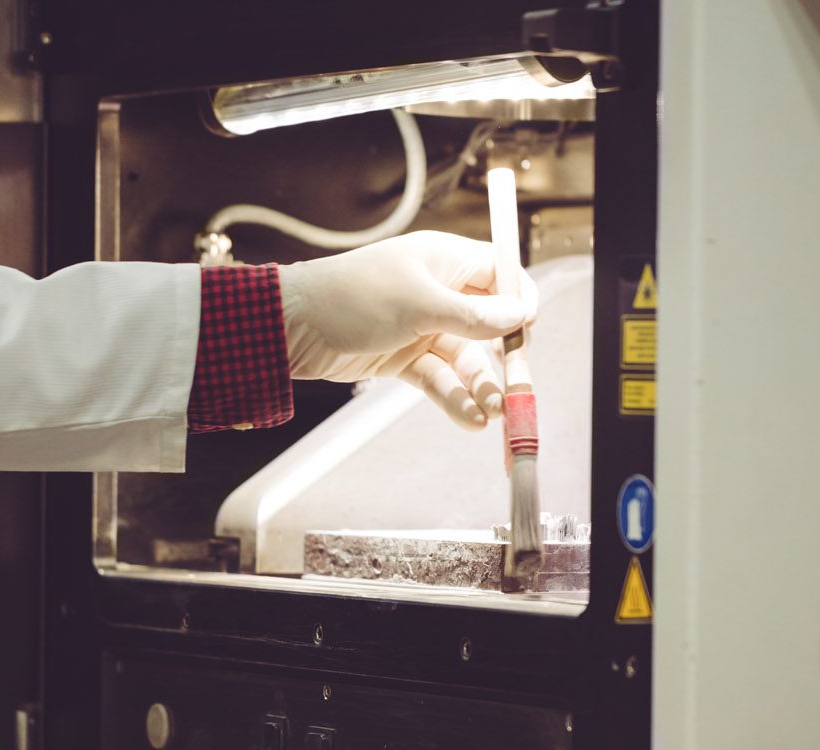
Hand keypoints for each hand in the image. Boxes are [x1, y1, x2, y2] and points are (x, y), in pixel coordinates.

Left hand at [277, 230, 538, 429]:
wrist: (291, 326)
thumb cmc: (354, 297)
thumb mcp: (420, 304)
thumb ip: (473, 315)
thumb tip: (520, 315)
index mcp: (443, 260)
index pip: (498, 272)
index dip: (518, 297)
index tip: (528, 326)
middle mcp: (437, 292)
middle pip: (487, 324)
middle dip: (502, 356)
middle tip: (515, 387)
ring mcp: (420, 327)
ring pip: (464, 358)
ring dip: (480, 386)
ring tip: (492, 413)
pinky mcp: (402, 358)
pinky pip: (439, 379)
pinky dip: (455, 398)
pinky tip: (470, 419)